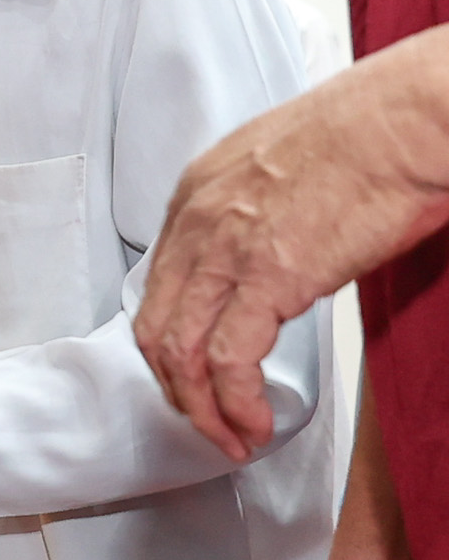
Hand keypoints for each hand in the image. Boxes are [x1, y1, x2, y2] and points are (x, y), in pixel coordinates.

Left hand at [136, 27, 448, 459]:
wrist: (402, 120)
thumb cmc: (366, 135)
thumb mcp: (278, 169)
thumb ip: (255, 213)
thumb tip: (269, 257)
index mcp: (195, 196)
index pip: (159, 287)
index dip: (171, 342)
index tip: (193, 374)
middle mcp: (195, 224)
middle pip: (156, 327)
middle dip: (176, 386)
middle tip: (205, 419)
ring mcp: (225, 252)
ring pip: (181, 353)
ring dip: (203, 409)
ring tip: (232, 438)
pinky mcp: (267, 279)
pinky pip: (228, 362)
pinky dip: (234, 404)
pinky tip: (254, 423)